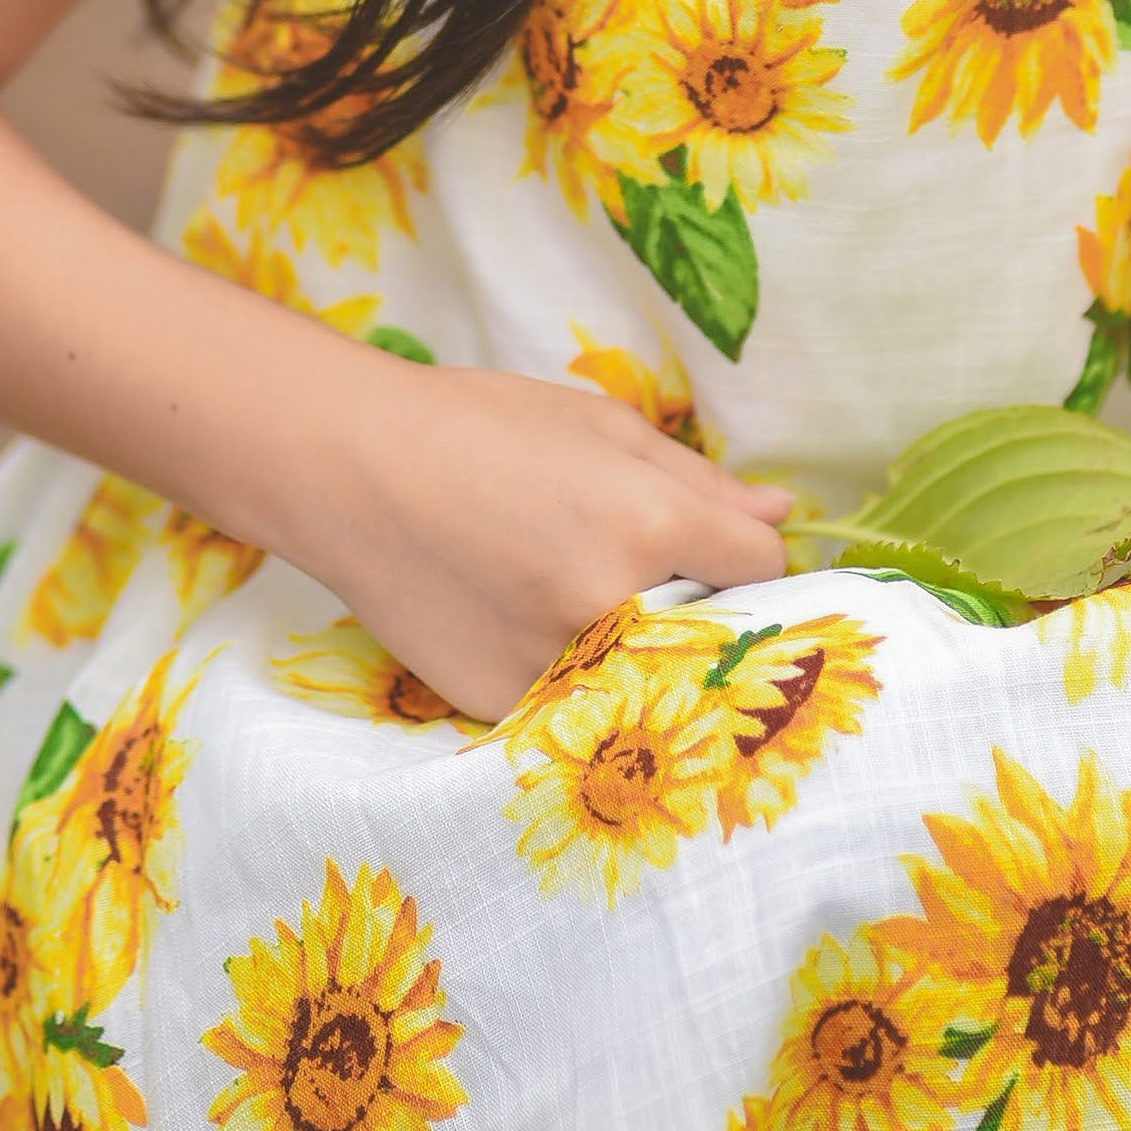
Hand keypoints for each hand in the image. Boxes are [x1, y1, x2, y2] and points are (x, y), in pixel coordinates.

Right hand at [277, 361, 795, 721]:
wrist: (351, 471)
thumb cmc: (479, 426)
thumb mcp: (600, 426)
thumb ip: (699, 478)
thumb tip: (780, 514)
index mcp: (649, 519)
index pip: (761, 566)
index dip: (747, 552)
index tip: (716, 546)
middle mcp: (614, 602)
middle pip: (715, 633)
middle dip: (703, 609)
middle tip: (651, 576)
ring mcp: (556, 664)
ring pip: (645, 678)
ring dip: (639, 649)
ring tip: (580, 598)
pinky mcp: (504, 705)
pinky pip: (574, 704)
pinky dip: (570, 676)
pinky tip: (527, 625)